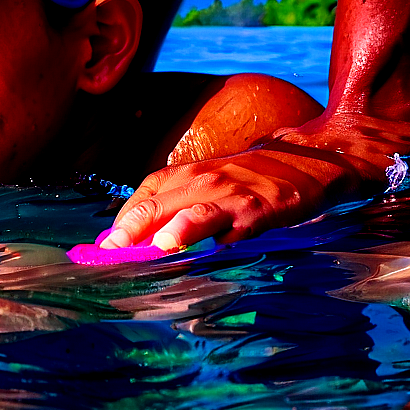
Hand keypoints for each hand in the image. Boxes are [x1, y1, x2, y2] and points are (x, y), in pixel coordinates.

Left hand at [100, 114, 409, 250]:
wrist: (308, 160)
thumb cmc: (249, 179)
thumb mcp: (209, 185)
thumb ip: (175, 207)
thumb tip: (137, 239)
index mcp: (187, 175)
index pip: (145, 194)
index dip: (122, 218)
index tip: (101, 246)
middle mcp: (204, 179)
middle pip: (161, 200)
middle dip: (133, 225)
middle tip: (110, 249)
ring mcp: (234, 192)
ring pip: (198, 208)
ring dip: (177, 226)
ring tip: (158, 246)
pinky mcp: (263, 206)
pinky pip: (242, 219)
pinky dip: (228, 231)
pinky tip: (216, 246)